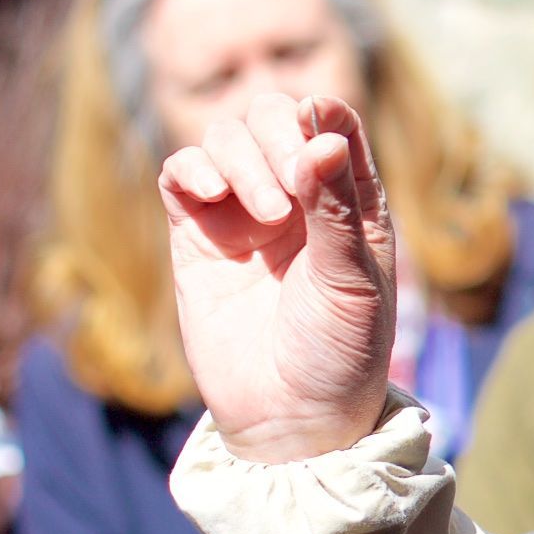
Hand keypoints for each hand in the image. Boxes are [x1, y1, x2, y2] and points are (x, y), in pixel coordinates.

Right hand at [159, 94, 394, 461]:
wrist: (289, 419)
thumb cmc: (339, 353)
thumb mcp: (352, 281)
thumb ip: (336, 208)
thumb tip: (324, 138)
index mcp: (350, 199)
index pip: (334, 123)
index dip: (322, 115)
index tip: (316, 138)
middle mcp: (296, 195)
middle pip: (273, 116)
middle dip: (277, 132)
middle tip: (288, 185)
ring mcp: (242, 212)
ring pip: (227, 137)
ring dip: (242, 157)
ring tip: (264, 214)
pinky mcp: (196, 235)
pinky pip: (181, 174)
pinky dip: (191, 168)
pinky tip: (209, 194)